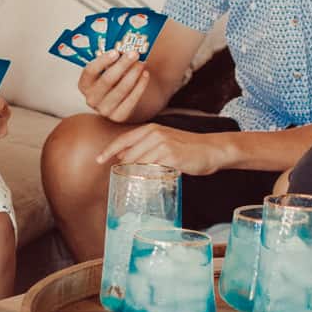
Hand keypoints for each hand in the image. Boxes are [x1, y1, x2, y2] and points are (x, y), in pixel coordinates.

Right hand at [78, 50, 151, 120]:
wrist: (121, 99)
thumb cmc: (113, 77)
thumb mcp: (108, 68)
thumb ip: (113, 58)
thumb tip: (127, 44)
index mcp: (84, 84)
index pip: (90, 71)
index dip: (103, 61)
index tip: (116, 51)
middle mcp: (91, 99)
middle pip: (107, 80)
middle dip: (122, 65)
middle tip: (135, 53)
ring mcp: (104, 110)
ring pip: (121, 90)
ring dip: (133, 74)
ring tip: (142, 63)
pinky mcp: (118, 116)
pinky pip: (131, 100)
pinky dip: (140, 86)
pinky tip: (146, 75)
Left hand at [97, 122, 229, 176]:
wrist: (212, 149)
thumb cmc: (189, 148)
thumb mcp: (166, 141)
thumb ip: (147, 148)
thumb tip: (128, 160)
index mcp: (151, 129)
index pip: (124, 140)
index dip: (109, 150)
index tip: (99, 160)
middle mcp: (154, 134)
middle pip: (129, 154)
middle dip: (123, 168)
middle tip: (121, 179)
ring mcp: (162, 144)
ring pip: (139, 162)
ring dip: (136, 174)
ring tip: (138, 182)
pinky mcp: (171, 156)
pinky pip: (152, 168)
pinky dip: (148, 176)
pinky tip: (150, 181)